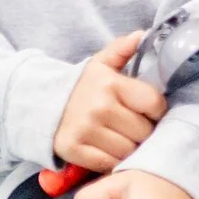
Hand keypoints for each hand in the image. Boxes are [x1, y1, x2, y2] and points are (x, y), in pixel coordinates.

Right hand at [53, 31, 166, 173]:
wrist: (41, 105)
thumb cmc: (81, 87)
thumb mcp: (100, 65)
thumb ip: (121, 50)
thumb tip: (141, 34)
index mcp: (111, 84)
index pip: (154, 104)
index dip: (157, 111)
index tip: (149, 112)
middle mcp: (99, 107)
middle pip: (144, 132)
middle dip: (144, 132)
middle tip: (135, 128)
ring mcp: (85, 130)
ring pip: (129, 150)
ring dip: (131, 149)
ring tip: (123, 139)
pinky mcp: (73, 150)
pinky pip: (109, 163)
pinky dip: (113, 161)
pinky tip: (109, 150)